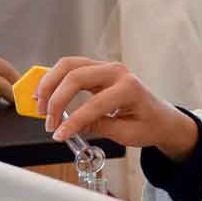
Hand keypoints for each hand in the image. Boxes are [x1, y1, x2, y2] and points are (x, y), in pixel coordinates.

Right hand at [35, 57, 199, 162]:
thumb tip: (69, 127)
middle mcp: (117, 72)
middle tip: (47, 121)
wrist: (161, 117)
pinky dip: (55, 79)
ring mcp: (107, 67)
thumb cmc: (149, 125)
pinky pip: (71, 67)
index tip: (58, 134)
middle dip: (56, 100)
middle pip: (75, 76)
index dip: (73, 121)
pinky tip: (45, 94)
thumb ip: (98, 127)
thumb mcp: (126, 133)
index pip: (94, 104)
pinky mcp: (98, 69)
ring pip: (69, 65)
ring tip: (40, 106)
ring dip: (50, 84)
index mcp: (129, 88)